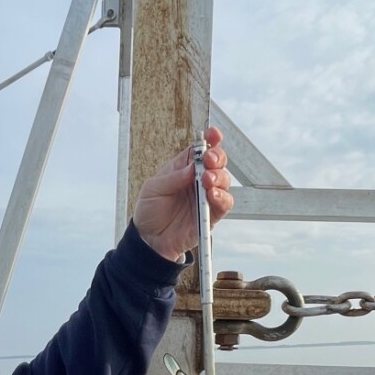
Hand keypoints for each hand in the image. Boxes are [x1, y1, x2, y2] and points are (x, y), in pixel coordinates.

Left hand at [133, 127, 232, 261]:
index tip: (214, 134)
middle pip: (217, 162)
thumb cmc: (149, 210)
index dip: (210, 140)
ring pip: (224, 180)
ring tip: (208, 180)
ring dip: (219, 177)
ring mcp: (206, 197)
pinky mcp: (211, 215)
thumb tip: (193, 166)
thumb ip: (173, 177)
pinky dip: (222, 197)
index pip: (200, 150)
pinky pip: (224, 204)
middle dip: (217, 157)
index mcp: (184, 169)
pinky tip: (213, 195)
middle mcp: (198, 180)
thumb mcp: (153, 189)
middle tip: (209, 160)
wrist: (149, 239)